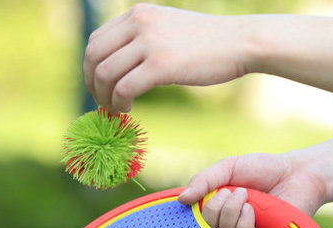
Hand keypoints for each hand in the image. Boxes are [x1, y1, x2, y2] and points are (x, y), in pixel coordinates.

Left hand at [83, 3, 250, 112]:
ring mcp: (149, 43)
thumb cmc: (209, 43)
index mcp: (138, 14)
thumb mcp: (169, 29)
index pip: (96, 40)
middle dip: (92, 85)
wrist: (241, 42)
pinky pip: (123, 88)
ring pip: (104, 74)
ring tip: (117, 109)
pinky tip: (128, 109)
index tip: (101, 87)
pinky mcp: (161, 65)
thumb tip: (122, 64)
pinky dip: (119, 103)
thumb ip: (144, 39)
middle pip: (93, 57)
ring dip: (105, 98)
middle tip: (103, 103)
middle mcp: (139, 23)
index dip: (91, 68)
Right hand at [178, 152, 327, 227]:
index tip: (206, 195)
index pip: (194, 223)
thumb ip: (205, 180)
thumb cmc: (265, 169)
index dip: (194, 213)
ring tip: (245, 196)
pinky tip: (252, 210)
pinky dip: (243, 225)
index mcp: (217, 211)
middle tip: (232, 192)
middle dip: (215, 210)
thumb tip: (181, 199)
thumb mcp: (230, 167)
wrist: (298, 173)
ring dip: (230, 214)